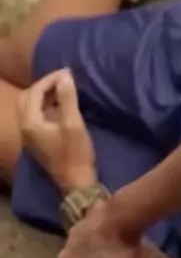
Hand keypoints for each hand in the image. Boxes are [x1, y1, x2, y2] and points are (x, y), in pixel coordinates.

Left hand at [21, 68, 94, 191]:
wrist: (77, 184)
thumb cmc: (76, 155)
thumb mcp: (74, 124)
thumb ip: (67, 98)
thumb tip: (65, 76)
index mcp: (30, 123)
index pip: (35, 92)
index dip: (51, 79)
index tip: (69, 73)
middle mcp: (25, 128)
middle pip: (29, 98)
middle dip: (45, 86)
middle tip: (64, 80)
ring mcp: (30, 137)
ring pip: (32, 108)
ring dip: (46, 97)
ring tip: (64, 90)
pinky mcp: (38, 142)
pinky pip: (37, 117)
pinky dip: (47, 108)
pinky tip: (61, 107)